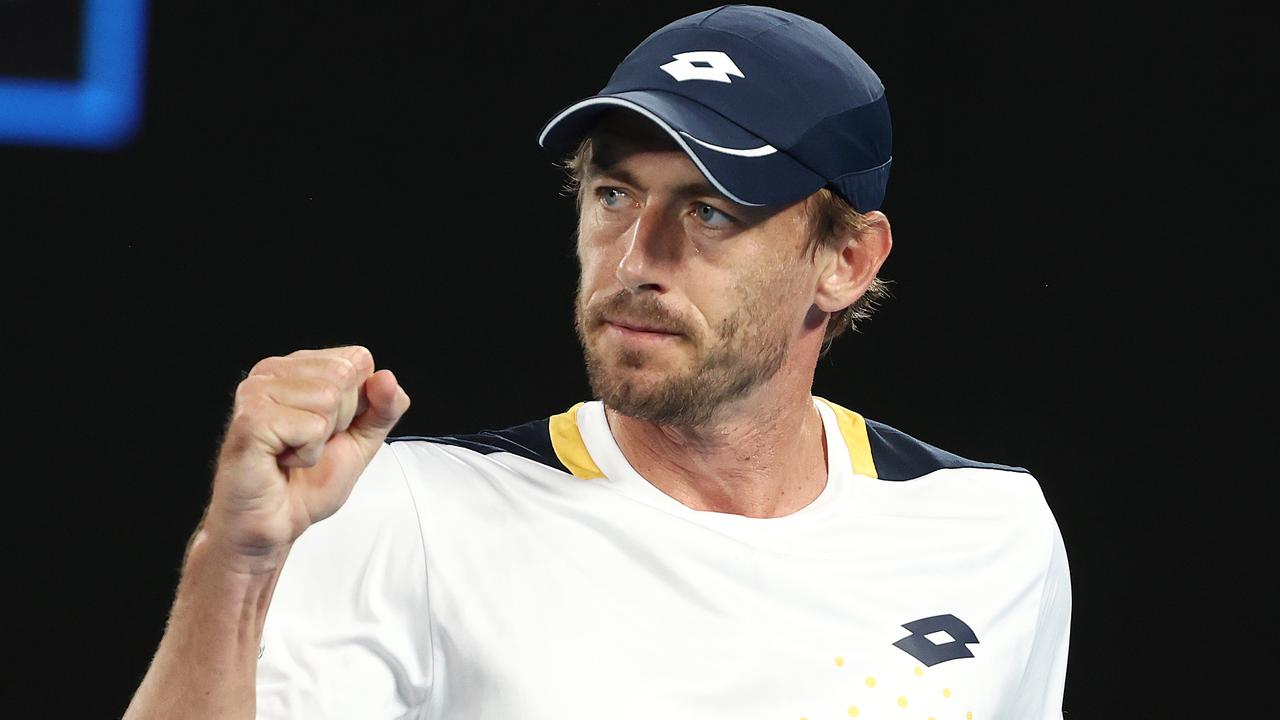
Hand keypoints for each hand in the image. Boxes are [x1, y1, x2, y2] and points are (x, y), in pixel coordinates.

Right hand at [202, 346, 410, 570]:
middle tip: (308, 443)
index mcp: (297, 366)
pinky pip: (312, 427)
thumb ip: (384, 407)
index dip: (358, 402)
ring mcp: (256, 392)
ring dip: (320, 440)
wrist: (276, 524)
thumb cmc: (308, 481)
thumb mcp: (362, 439)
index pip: (358, 359)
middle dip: (340, 420)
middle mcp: (272, 370)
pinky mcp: (251, 419)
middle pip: (344, 375)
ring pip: (328, 399)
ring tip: (293, 452)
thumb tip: (386, 377)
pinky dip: (307, 453)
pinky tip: (282, 461)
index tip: (327, 428)